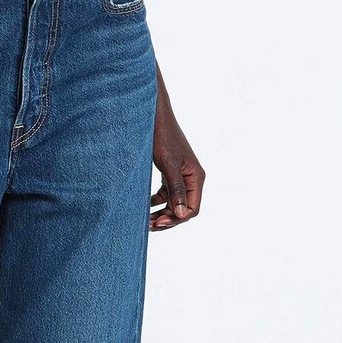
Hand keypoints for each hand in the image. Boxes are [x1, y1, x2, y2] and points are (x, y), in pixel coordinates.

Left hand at [149, 89, 204, 231]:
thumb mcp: (169, 164)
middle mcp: (191, 178)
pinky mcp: (170, 172)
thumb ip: (176, 189)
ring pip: (174, 202)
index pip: (192, 208)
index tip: (157, 222)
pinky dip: (157, 201)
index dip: (176, 219)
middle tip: (149, 225)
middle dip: (167, 218)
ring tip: (146, 220)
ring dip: (161, 212)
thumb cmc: (162, 137)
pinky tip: (145, 205)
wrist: (153, 116)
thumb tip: (180, 214)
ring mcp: (181, 175)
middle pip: (183, 208)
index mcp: (196, 177)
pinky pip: (166, 193)